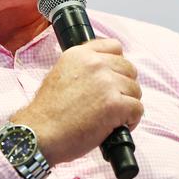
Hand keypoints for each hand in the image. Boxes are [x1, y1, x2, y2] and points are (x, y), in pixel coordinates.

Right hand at [10, 38, 142, 165]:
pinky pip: (137, 109)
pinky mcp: (115, 104)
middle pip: (129, 69)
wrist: (40, 132)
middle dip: (124, 86)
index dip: (117, 64)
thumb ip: (82, 67)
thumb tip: (103, 72)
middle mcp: (94, 63)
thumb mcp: (59, 74)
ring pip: (135, 90)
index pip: (114, 46)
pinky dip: (131, 120)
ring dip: (128, 104)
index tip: (112, 77)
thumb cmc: (48, 110)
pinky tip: (116, 126)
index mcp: (79, 54)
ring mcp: (106, 83)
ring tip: (111, 116)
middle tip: (111, 101)